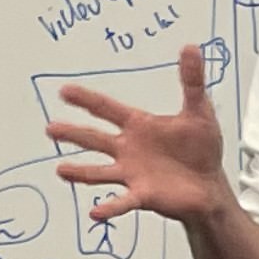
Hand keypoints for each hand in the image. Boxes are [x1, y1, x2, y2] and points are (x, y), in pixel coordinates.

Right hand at [48, 41, 230, 226]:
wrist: (209, 185)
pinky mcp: (142, 195)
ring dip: (80, 171)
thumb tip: (191, 47)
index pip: (107, 109)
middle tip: (50, 128)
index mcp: (138, 126)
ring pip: (99, 171)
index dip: (86, 99)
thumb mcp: (199, 111)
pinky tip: (95, 212)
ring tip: (60, 170)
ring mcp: (132, 173)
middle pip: (95, 139)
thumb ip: (192, 81)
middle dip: (73, 133)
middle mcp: (128, 149)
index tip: (64, 91)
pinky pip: (122, 202)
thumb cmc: (201, 149)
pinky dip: (109, 207)